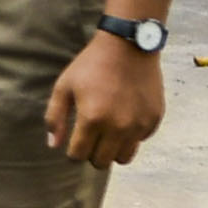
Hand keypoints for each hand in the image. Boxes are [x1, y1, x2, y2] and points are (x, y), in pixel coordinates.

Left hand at [45, 31, 165, 164]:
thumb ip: (55, 118)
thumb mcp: (64, 87)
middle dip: (92, 154)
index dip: (73, 151)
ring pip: (124, 158)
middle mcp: (118, 127)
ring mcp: (139, 124)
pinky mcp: (154, 119)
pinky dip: (131, 136)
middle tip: (91, 138)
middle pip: (102, 162)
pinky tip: (125, 118)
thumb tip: (53, 145)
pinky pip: (140, 141)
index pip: (79, 155)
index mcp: (93, 119)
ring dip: (113, 150)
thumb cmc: (92, 65)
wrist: (129, 45)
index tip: (74, 142)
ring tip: (108, 133)